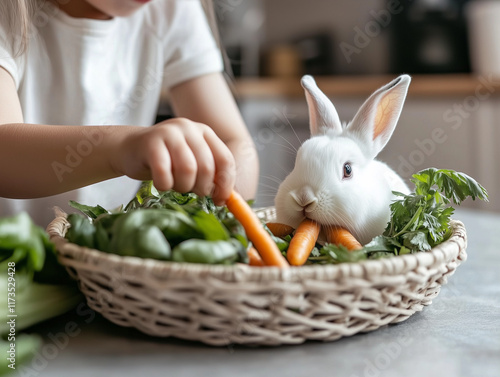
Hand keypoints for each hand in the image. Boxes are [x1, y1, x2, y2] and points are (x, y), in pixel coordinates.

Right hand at [114, 118, 235, 204]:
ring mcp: (169, 133)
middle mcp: (189, 128)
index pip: (225, 160)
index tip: (219, 200)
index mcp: (204, 132)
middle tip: (191, 191)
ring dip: (183, 186)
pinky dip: (165, 185)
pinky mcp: (150, 143)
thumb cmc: (165, 160)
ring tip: (175, 186)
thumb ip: (209, 174)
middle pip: (207, 167)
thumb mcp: (191, 162)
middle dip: (201, 187)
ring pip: (188, 170)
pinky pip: (164, 172)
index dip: (225, 184)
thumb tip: (227, 199)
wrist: (128, 148)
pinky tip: (162, 184)